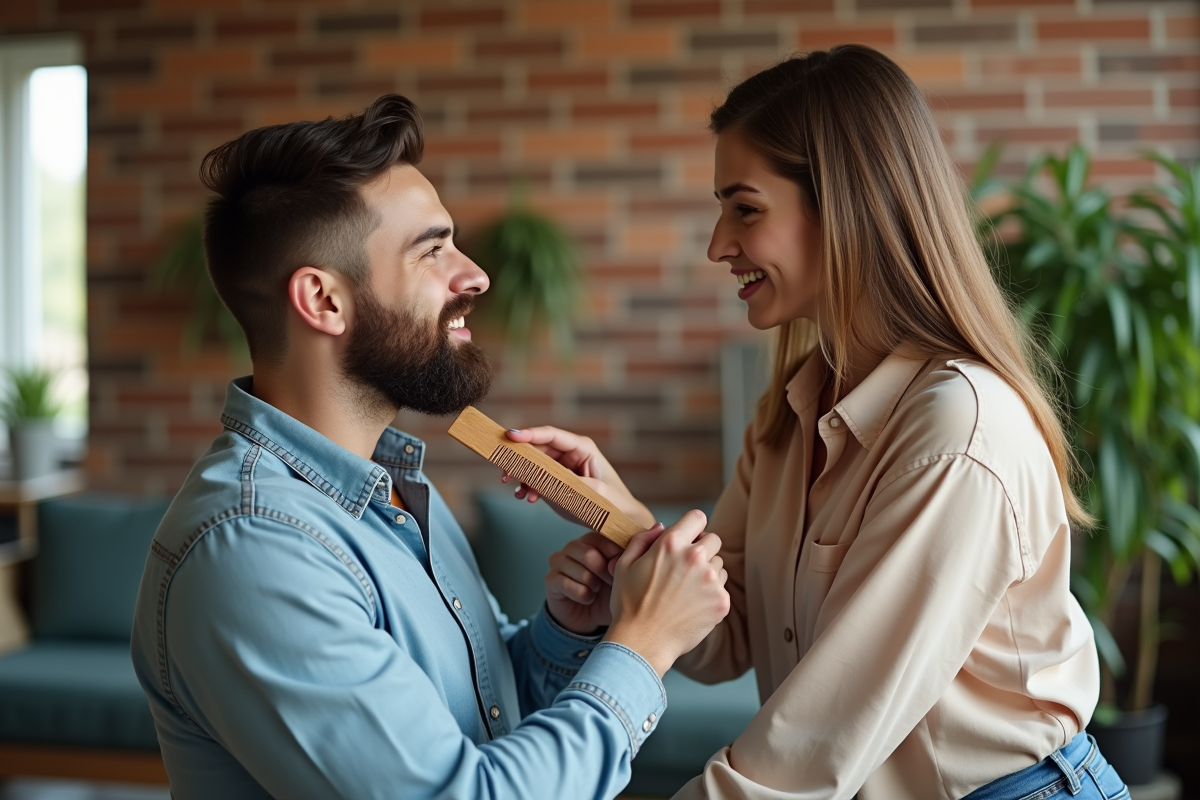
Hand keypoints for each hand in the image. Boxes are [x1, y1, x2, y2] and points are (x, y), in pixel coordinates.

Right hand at [503, 426, 654, 528]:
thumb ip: (567, 481)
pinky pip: (535, 479)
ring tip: (517, 490)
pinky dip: (527, 487)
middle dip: (520, 459)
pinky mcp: (556, 482)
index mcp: (582, 448)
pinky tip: (526, 497)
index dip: (529, 433)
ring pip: (533, 464)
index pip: (552, 435)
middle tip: (505, 471)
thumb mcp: (593, 492)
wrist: (619, 522)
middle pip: (538, 448)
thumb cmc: (612, 503)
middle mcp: (570, 454)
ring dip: (521, 475)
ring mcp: (562, 467)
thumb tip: (540, 476)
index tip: (510, 436)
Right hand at [544, 532, 628, 634]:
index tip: (623, 569)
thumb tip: (621, 559)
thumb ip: (624, 563)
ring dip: (593, 585)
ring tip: (597, 591)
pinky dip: (582, 595)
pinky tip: (587, 598)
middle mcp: (573, 547)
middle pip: (589, 554)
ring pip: (580, 571)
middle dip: (604, 573)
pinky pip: (567, 585)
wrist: (589, 617)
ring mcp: (559, 561)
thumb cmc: (606, 593)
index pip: (601, 537)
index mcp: (591, 541)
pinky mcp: (550, 579)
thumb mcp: (621, 577)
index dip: (614, 554)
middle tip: (610, 583)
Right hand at [604, 510, 729, 676]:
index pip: (697, 517)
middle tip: (685, 568)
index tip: (687, 538)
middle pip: (713, 540)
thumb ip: (642, 539)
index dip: (692, 527)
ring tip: (685, 590)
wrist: (642, 642)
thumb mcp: (624, 565)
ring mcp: (711, 580)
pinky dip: (711, 594)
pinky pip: (722, 588)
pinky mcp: (721, 602)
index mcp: (671, 543)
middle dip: (702, 549)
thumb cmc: (629, 604)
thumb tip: (661, 526)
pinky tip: (691, 605)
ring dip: (707, 572)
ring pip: (719, 565)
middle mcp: (695, 558)